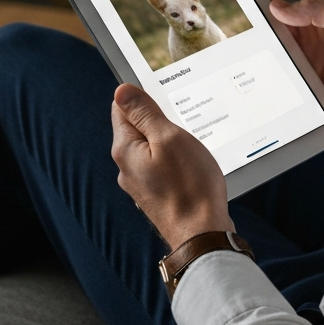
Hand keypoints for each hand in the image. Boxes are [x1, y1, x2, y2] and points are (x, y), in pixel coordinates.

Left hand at [111, 83, 233, 249]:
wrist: (202, 233)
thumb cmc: (190, 186)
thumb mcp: (169, 138)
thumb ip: (144, 113)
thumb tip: (122, 91)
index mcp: (125, 149)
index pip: (121, 107)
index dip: (143, 98)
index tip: (165, 102)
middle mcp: (127, 167)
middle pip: (137, 127)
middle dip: (160, 121)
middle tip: (184, 128)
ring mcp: (141, 183)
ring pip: (152, 148)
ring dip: (170, 143)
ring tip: (191, 151)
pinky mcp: (156, 194)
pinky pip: (161, 166)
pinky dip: (175, 161)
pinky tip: (191, 168)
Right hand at [244, 0, 323, 154]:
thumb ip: (318, 11)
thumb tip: (279, 8)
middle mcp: (314, 24)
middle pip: (273, 9)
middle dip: (249, 3)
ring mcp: (309, 52)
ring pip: (271, 40)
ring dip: (254, 38)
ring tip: (230, 36)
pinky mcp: (307, 77)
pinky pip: (279, 69)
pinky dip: (264, 68)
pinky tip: (248, 69)